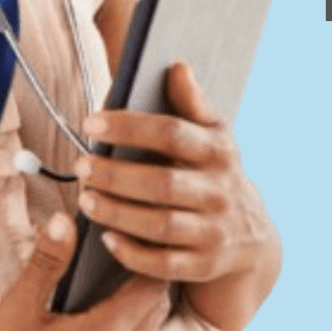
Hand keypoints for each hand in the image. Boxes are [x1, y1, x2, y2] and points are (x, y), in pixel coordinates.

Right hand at [0, 213, 170, 330]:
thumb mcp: (16, 310)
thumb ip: (47, 264)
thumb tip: (63, 223)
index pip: (152, 288)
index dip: (147, 264)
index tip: (131, 250)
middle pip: (158, 312)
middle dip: (147, 286)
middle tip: (124, 270)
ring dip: (143, 320)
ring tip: (114, 303)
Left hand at [75, 61, 279, 330]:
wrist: (250, 236)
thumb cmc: (215, 174)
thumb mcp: (214, 136)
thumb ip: (191, 104)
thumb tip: (176, 66)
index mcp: (220, 152)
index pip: (173, 134)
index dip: (129, 127)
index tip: (91, 123)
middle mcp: (221, 192)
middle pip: (163, 184)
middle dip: (116, 175)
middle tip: (81, 167)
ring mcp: (214, 231)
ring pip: (161, 226)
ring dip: (117, 213)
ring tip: (86, 199)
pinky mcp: (204, 265)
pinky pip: (164, 264)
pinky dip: (132, 253)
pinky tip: (106, 238)